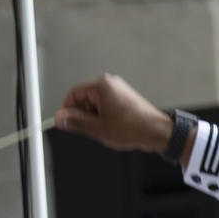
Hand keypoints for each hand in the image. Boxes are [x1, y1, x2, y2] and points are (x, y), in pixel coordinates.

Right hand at [55, 73, 179, 155]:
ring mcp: (119, 91)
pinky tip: (112, 129)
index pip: (74, 94)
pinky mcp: (125, 99)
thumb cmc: (133, 128)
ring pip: (96, 105)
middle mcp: (110, 84)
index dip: (66, 109)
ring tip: (104, 131)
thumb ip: (76, 122)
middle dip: (83, 116)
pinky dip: (104, 118)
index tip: (64, 121)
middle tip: (86, 130)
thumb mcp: (98, 128)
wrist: (157, 132)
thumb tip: (61, 119)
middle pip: (85, 99)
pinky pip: (107, 107)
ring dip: (95, 119)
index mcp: (101, 86)